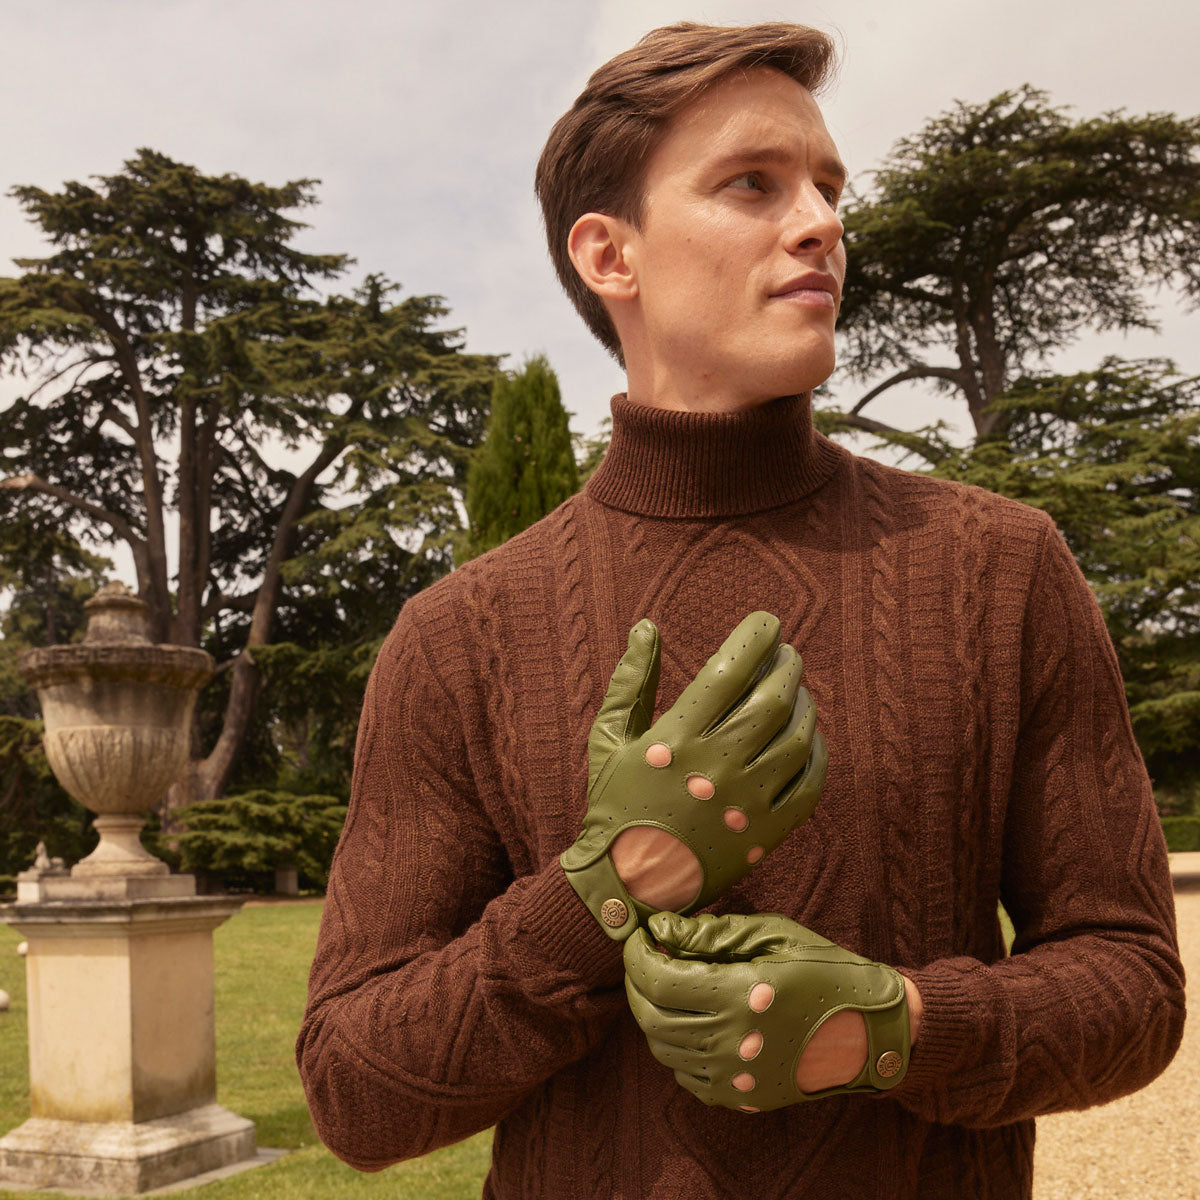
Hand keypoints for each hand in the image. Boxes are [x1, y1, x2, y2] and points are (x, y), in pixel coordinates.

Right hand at [561, 611, 826, 939]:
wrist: (629, 884)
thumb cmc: (616, 804)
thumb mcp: (609, 737)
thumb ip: (631, 680)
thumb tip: (647, 627)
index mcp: (676, 739)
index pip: (729, 670)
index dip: (755, 638)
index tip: (766, 623)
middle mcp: (716, 767)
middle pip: (773, 699)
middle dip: (786, 666)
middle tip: (787, 655)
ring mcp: (745, 802)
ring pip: (798, 737)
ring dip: (805, 704)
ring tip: (797, 691)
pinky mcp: (766, 832)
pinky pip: (810, 784)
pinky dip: (818, 754)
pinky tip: (808, 738)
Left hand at [623, 911, 910, 1110]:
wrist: (869, 1031)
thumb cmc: (823, 970)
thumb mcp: (772, 935)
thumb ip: (711, 933)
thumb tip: (660, 928)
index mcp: (739, 996)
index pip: (657, 979)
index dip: (637, 955)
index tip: (639, 937)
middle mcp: (731, 1043)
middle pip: (650, 1016)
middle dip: (636, 982)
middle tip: (645, 958)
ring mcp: (734, 1078)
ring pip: (662, 1048)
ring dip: (653, 1013)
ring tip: (669, 986)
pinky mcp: (740, 1098)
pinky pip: (684, 1075)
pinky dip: (675, 1046)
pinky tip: (693, 1020)